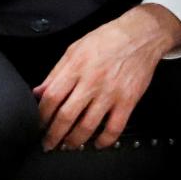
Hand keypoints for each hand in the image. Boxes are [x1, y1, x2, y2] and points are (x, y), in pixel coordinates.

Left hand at [32, 3, 180, 150]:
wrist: (141, 34)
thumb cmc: (108, 39)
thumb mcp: (75, 49)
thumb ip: (56, 73)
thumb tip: (38, 92)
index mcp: (76, 68)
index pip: (51, 98)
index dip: (41, 116)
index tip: (38, 124)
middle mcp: (92, 82)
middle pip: (66, 116)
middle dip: (53, 135)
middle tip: (48, 143)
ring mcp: (111, 93)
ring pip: (88, 126)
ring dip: (74, 141)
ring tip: (69, 144)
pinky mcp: (128, 100)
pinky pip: (114, 127)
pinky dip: (104, 140)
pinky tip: (98, 143)